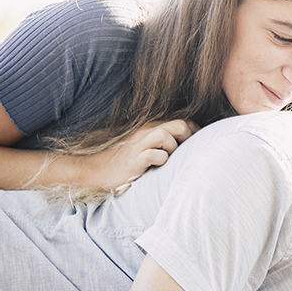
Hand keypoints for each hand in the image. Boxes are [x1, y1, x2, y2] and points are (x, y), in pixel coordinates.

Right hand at [75, 119, 198, 190]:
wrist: (94, 168)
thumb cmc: (125, 159)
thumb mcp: (145, 144)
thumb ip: (163, 140)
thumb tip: (188, 144)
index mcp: (152, 127)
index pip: (184, 121)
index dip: (196, 132)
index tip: (197, 145)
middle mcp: (146, 132)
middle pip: (179, 125)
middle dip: (189, 139)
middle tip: (186, 153)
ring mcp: (138, 146)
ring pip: (165, 136)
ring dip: (174, 149)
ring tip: (169, 159)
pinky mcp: (132, 161)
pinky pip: (153, 155)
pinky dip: (161, 160)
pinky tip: (158, 167)